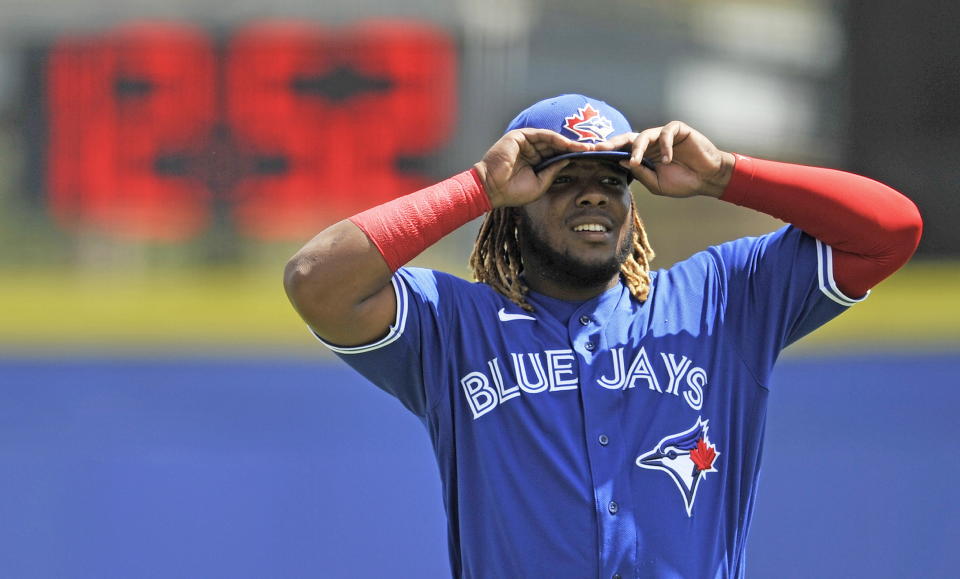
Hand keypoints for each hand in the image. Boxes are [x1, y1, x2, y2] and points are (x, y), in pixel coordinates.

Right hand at [474, 129, 592, 207]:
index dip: (571, 156)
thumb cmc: (513, 192)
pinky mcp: (519, 136)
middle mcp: (530, 150)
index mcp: (533, 162)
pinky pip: (542, 135)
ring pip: (551, 139)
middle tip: (593, 149)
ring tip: (585, 147)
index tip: (588, 159)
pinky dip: (556, 138)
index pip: (556, 155)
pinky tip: (569, 144)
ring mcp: (524, 142)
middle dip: (574, 147)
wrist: (492, 190)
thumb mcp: (540, 184)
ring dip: (569, 142)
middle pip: (556, 145)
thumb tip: (569, 160)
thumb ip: (553, 171)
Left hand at [595, 121, 736, 197]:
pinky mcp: (678, 130)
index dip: (610, 151)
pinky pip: (666, 133)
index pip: (623, 150)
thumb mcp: (656, 184)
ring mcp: (664, 135)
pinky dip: (664, 146)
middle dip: (613, 142)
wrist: (708, 178)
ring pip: (645, 134)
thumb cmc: (683, 182)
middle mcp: (651, 143)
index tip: (593, 155)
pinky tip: (666, 160)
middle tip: (601, 148)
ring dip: (638, 148)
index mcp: (644, 155)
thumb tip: (622, 162)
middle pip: (628, 138)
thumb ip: (640, 173)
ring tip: (637, 161)